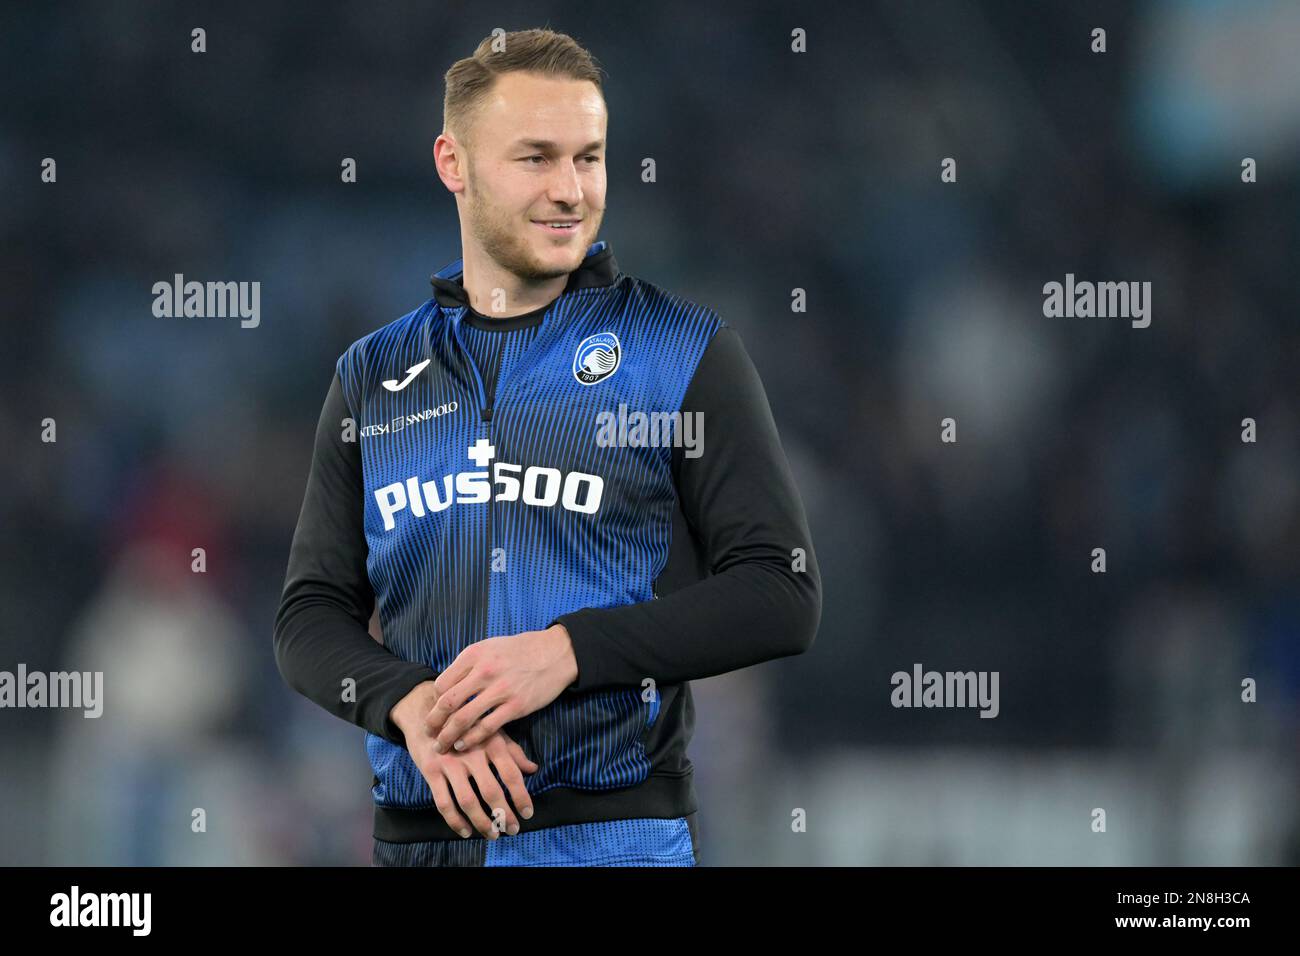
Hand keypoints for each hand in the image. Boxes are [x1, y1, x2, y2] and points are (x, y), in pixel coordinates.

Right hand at [391, 681, 538, 838]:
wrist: (427, 711)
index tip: (528, 813)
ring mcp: (450, 763)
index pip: (511, 773)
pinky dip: (455, 821)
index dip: (521, 796)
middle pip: (491, 790)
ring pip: (468, 801)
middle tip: (512, 829)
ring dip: (482, 822)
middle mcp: (472, 753)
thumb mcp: (491, 732)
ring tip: (493, 834)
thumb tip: (533, 769)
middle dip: (503, 814)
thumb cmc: (466, 725)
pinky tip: (466, 831)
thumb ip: (513, 751)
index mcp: (491, 742)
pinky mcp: (431, 771)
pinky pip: (444, 803)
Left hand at [425, 625, 578, 755]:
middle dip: (433, 721)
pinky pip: (487, 728)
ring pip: (464, 718)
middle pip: (448, 702)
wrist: (554, 653)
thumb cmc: (519, 651)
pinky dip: (471, 739)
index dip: (434, 701)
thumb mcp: (489, 647)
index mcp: (474, 654)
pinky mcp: (516, 706)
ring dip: (448, 735)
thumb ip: (469, 665)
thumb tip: (448, 686)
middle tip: (428, 732)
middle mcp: (484, 671)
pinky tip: (463, 744)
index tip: (434, 712)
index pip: (442, 684)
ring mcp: (501, 690)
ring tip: (441, 745)